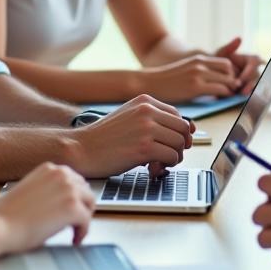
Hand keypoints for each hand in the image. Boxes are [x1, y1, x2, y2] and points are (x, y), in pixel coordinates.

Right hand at [0, 162, 95, 252]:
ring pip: (89, 204)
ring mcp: (69, 189)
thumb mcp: (31, 191)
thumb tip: (64, 201)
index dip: (75, 197)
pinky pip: (86, 221)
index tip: (73, 209)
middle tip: (76, 223)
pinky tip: (74, 240)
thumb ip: (49, 190)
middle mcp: (62, 174)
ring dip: (83, 218)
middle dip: (82, 207)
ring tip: (75, 231)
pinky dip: (82, 232)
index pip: (74, 180)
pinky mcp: (73, 207)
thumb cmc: (9, 214)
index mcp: (50, 168)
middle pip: (85, 190)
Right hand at [73, 95, 193, 176]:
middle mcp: (147, 111)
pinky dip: (167, 166)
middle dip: (179, 146)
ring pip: (180, 144)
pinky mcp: (144, 148)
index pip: (178, 115)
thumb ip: (154, 120)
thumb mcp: (130, 118)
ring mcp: (146, 129)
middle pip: (183, 129)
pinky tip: (152, 169)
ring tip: (158, 163)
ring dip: (173, 157)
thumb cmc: (104, 138)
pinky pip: (172, 157)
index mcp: (144, 101)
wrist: (81, 149)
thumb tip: (190, 130)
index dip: (178, 133)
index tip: (172, 144)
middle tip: (167, 156)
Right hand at [138, 54, 239, 101]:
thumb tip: (214, 82)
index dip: (231, 74)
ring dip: (231, 89)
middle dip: (234, 81)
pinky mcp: (196, 87)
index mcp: (199, 58)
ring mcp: (198, 74)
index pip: (226, 63)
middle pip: (230, 70)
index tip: (229, 84)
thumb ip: (200, 72)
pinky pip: (220, 89)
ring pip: (228, 80)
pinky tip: (219, 101)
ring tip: (227, 97)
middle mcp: (200, 63)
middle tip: (232, 92)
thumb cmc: (166, 81)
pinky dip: (224, 95)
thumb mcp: (186, 70)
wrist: (149, 83)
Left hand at [213, 36, 263, 93]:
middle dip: (251, 85)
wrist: (210, 76)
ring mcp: (255, 81)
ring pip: (259, 87)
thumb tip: (239, 38)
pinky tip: (244, 103)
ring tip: (242, 98)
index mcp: (252, 59)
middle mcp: (256, 70)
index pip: (255, 63)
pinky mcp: (252, 91)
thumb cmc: (216, 63)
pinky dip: (251, 98)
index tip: (239, 80)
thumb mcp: (220, 55)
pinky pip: (256, 95)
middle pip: (258, 76)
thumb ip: (228, 47)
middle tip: (242, 92)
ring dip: (252, 93)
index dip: (248, 72)